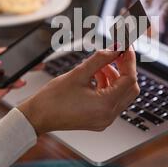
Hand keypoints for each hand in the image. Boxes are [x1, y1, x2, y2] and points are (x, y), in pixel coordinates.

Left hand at [0, 45, 25, 111]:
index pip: (5, 56)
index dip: (17, 54)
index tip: (28, 53)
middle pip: (10, 70)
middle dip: (23, 68)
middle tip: (36, 66)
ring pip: (6, 83)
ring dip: (15, 81)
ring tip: (21, 79)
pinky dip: (3, 92)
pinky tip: (8, 87)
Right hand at [18, 48, 139, 134]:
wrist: (38, 116)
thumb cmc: (52, 99)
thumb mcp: (78, 73)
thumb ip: (100, 59)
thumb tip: (115, 48)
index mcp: (105, 105)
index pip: (129, 79)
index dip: (129, 60)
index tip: (125, 47)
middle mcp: (108, 115)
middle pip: (130, 88)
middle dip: (124, 68)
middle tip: (116, 53)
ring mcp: (104, 119)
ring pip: (122, 93)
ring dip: (115, 76)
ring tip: (99, 65)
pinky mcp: (99, 119)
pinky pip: (112, 100)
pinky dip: (108, 86)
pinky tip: (95, 76)